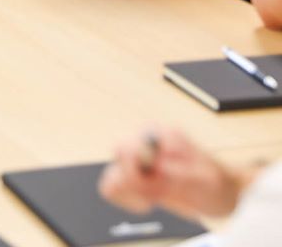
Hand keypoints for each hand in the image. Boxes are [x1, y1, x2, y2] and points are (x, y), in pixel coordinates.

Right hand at [99, 128, 247, 218]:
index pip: (126, 148)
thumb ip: (178, 172)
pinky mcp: (138, 178)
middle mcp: (144, 145)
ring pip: (112, 177)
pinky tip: (148, 203)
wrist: (226, 192)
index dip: (134, 172)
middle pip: (117, 162)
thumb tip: (154, 169)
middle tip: (154, 197)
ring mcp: (139, 162)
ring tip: (152, 201)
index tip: (151, 189)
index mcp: (158, 136)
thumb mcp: (204, 178)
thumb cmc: (219, 183)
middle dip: (133, 185)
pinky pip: (115, 188)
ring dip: (129, 194)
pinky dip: (127, 199)